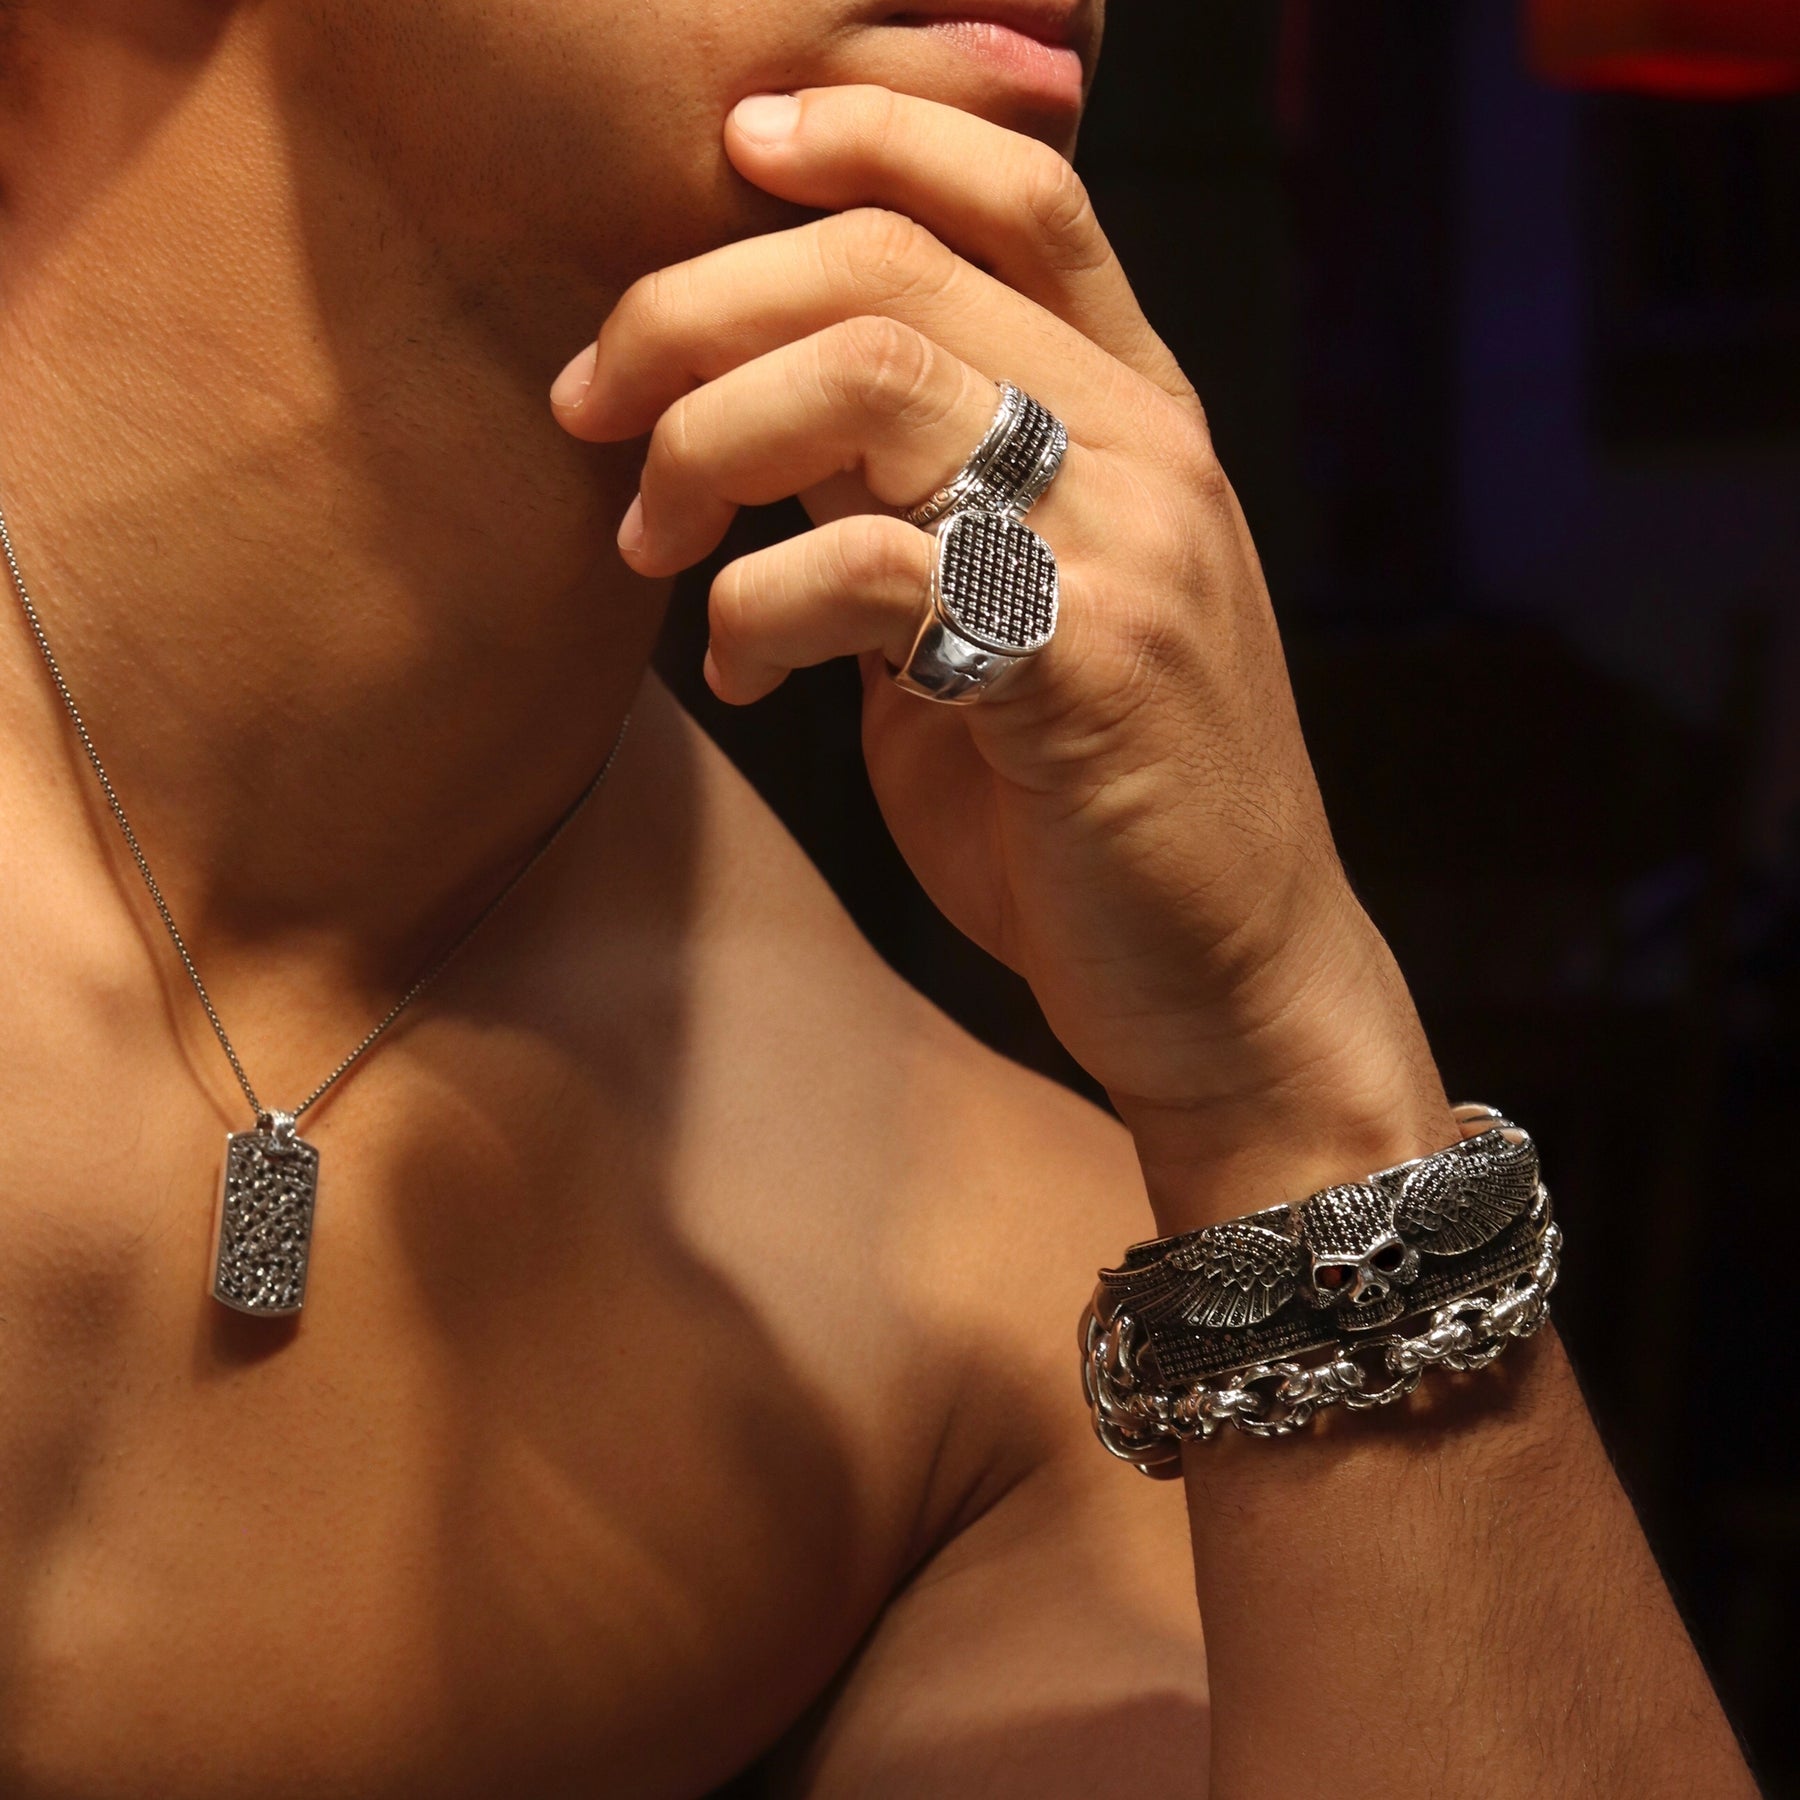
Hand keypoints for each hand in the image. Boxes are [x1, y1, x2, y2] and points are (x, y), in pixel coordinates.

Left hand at [551, 85, 1455, 1223]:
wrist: (1229, 975)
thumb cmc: (1093, 801)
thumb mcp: (1009, 618)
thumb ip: (913, 507)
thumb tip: (748, 434)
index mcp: (1138, 413)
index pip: (1016, 186)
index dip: (866, 131)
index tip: (727, 151)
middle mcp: (1146, 447)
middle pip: (893, 261)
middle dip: (693, 308)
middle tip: (588, 401)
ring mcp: (1126, 546)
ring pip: (872, 380)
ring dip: (704, 443)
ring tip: (646, 539)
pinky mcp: (1082, 665)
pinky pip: (867, 568)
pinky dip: (753, 613)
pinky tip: (739, 677)